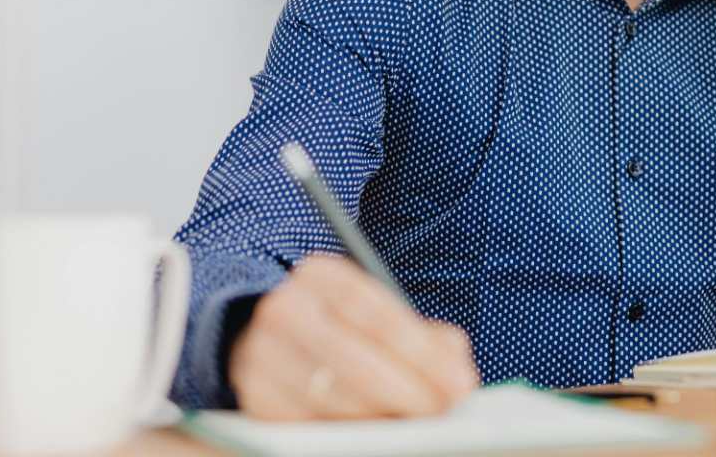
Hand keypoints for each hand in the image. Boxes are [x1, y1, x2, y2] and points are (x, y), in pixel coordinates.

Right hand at [229, 255, 478, 419]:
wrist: (271, 342)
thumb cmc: (344, 331)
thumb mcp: (380, 317)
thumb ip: (426, 340)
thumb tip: (459, 379)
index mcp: (322, 276)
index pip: (379, 316)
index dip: (424, 355)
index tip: (459, 385)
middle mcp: (286, 309)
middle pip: (355, 360)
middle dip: (409, 393)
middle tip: (443, 414)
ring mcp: (263, 354)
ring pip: (333, 398)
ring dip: (382, 420)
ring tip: (419, 430)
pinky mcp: (256, 397)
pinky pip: (309, 425)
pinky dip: (348, 435)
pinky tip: (376, 437)